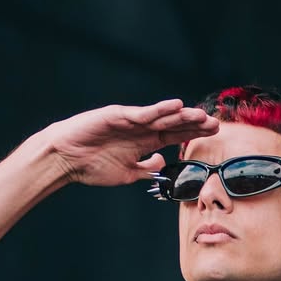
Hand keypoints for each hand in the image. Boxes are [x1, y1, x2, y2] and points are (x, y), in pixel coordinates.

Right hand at [41, 99, 219, 187]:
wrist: (66, 159)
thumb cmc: (91, 167)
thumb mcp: (126, 174)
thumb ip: (146, 170)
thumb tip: (163, 163)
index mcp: (143, 143)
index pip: (174, 136)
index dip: (193, 135)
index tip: (213, 134)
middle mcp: (140, 130)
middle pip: (173, 125)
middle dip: (194, 125)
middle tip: (215, 124)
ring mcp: (130, 121)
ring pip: (162, 117)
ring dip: (182, 116)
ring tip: (201, 116)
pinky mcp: (118, 115)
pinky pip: (142, 113)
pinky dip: (159, 109)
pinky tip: (175, 106)